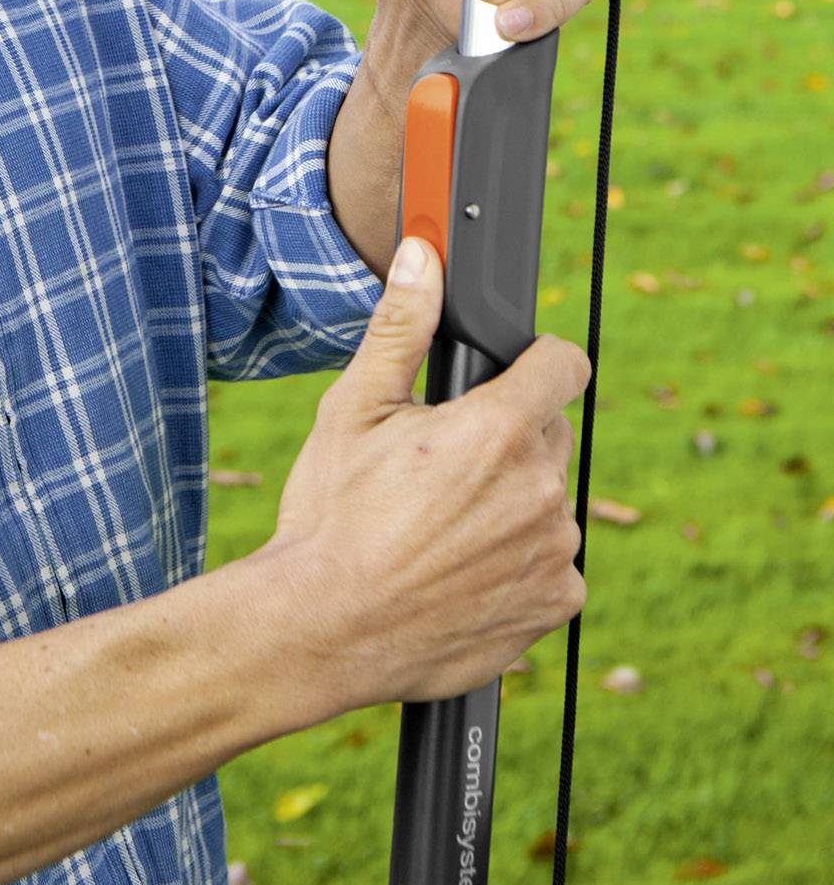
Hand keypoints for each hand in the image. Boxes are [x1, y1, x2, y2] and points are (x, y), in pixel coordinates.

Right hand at [260, 236, 588, 709]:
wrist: (322, 628)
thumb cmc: (332, 516)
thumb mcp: (354, 408)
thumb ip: (402, 326)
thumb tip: (423, 257)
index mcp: (498, 430)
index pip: (563, 363)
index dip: (537, 360)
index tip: (515, 373)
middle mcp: (540, 490)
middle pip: (548, 436)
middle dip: (509, 440)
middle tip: (443, 465)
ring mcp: (553, 553)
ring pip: (547, 504)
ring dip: (512, 505)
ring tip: (441, 526)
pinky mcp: (553, 606)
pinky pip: (551, 567)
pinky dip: (517, 565)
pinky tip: (460, 571)